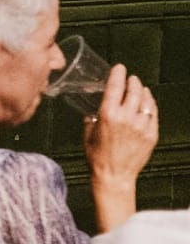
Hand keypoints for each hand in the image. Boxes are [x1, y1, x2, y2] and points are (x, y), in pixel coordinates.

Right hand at [86, 62, 158, 185]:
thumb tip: (94, 110)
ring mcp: (141, 126)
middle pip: (134, 90)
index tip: (119, 67)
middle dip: (133, 81)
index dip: (118, 74)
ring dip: (143, 92)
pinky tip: (147, 103)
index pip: (115, 86)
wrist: (114, 175)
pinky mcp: (151, 134)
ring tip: (140, 89)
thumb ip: (92, 118)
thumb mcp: (88, 133)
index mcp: (108, 115)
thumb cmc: (97, 156)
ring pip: (146, 101)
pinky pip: (154, 114)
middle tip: (131, 78)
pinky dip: (151, 106)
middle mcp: (126, 118)